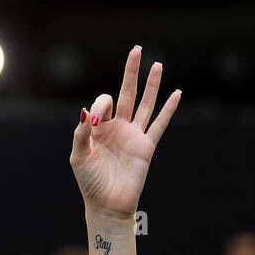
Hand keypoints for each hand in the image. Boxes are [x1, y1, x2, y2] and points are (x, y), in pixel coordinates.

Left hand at [70, 46, 179, 219]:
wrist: (107, 205)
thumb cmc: (89, 183)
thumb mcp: (78, 157)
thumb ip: (81, 133)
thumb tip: (87, 111)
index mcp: (99, 129)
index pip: (103, 103)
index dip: (99, 107)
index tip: (94, 124)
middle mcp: (118, 128)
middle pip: (126, 93)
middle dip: (130, 72)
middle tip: (136, 50)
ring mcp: (134, 135)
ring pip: (145, 104)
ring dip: (151, 84)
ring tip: (157, 64)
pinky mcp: (147, 146)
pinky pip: (160, 124)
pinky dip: (169, 109)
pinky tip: (176, 93)